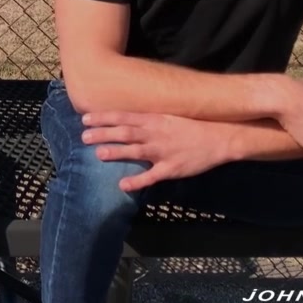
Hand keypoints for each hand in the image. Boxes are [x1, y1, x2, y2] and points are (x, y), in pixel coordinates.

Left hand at [82, 111, 232, 192]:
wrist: (218, 138)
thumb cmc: (189, 126)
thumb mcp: (166, 117)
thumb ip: (146, 119)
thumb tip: (123, 119)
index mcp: (153, 120)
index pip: (123, 117)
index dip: (103, 118)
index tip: (85, 119)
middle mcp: (155, 134)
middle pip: (125, 133)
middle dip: (103, 134)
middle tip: (84, 136)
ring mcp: (163, 152)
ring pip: (135, 151)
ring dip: (116, 152)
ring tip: (98, 154)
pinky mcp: (171, 168)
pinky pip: (152, 176)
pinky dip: (137, 181)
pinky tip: (123, 185)